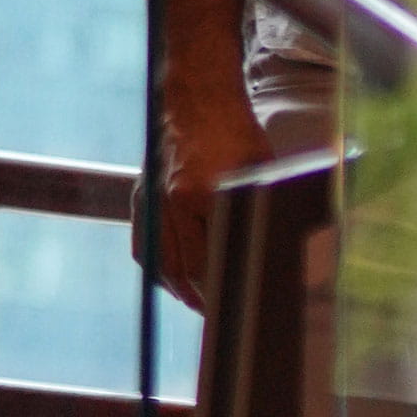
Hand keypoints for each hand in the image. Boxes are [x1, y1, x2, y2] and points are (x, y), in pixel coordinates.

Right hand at [149, 97, 269, 309]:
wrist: (196, 102)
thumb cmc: (238, 134)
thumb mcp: (260, 169)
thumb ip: (261, 207)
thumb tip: (276, 246)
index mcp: (200, 195)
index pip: (207, 260)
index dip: (220, 289)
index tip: (236, 305)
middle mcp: (169, 203)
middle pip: (181, 269)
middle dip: (201, 297)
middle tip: (220, 314)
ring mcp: (150, 202)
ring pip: (159, 262)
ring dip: (179, 289)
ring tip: (200, 304)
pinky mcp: (140, 199)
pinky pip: (145, 247)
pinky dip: (160, 269)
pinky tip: (175, 281)